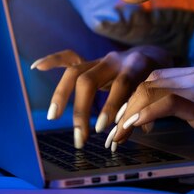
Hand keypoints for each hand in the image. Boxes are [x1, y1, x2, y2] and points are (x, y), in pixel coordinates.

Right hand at [30, 45, 174, 148]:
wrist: (155, 55)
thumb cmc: (157, 80)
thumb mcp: (158, 94)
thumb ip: (141, 113)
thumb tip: (119, 138)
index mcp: (137, 64)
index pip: (122, 83)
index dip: (113, 104)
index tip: (103, 128)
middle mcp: (115, 59)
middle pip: (90, 79)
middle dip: (82, 109)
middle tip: (81, 137)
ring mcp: (100, 59)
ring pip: (75, 72)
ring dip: (62, 95)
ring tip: (54, 117)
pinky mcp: (91, 61)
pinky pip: (69, 58)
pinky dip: (52, 60)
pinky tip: (36, 67)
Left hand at [110, 64, 193, 148]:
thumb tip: (168, 110)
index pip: (156, 75)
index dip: (136, 95)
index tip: (124, 115)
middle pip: (148, 81)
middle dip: (126, 105)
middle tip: (113, 129)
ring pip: (152, 90)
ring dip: (129, 114)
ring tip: (118, 135)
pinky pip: (167, 104)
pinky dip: (146, 115)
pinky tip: (134, 127)